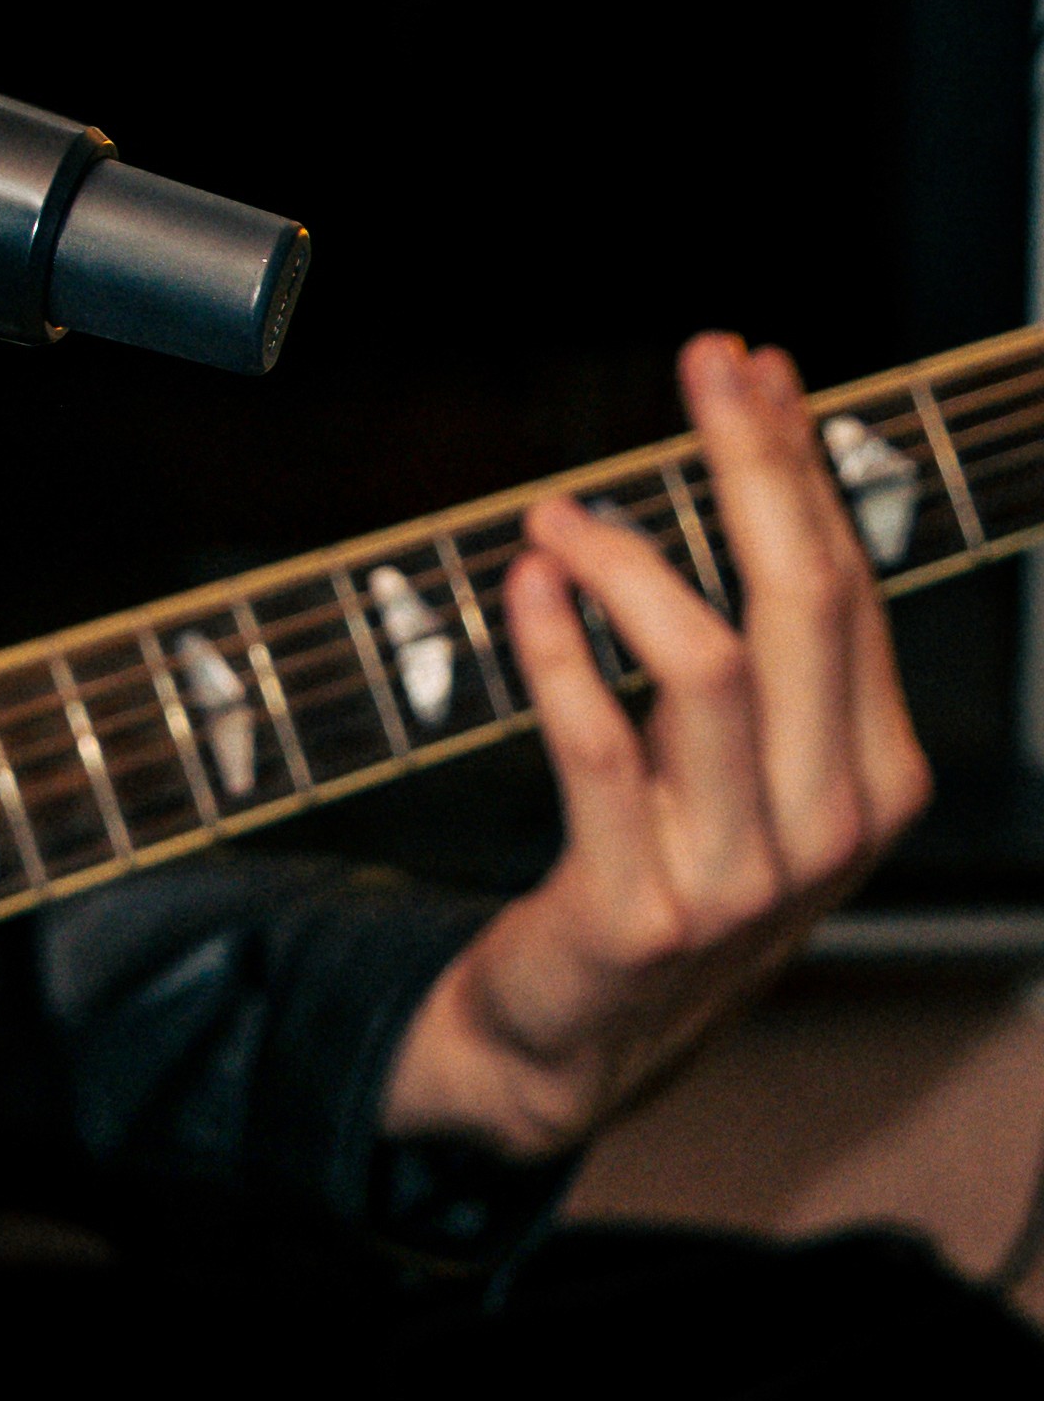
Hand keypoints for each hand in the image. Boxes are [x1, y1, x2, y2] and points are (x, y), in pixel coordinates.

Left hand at [382, 333, 931, 1154]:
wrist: (583, 1034)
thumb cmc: (664, 861)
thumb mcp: (747, 758)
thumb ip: (767, 629)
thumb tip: (757, 438)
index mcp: (873, 774)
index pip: (847, 585)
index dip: (796, 462)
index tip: (750, 366)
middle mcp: (826, 825)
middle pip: (804, 602)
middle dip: (755, 464)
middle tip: (702, 366)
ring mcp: (739, 877)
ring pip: (709, 667)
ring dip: (630, 560)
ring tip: (556, 513)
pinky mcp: (637, 909)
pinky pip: (596, 748)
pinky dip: (557, 650)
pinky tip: (526, 584)